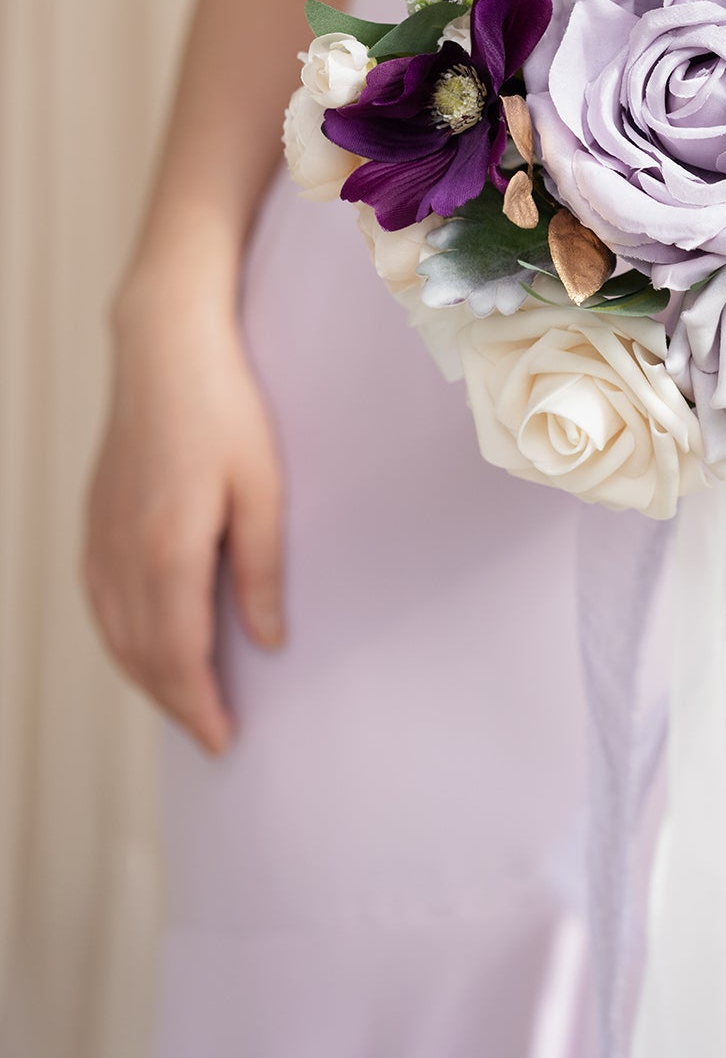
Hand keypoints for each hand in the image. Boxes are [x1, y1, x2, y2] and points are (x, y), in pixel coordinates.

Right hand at [84, 287, 284, 753]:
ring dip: (147, 676)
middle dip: (176, 702)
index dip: (198, 706)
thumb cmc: (227, 407)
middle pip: (143, 655)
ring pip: (115, 632)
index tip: (223, 742)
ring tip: (185, 703)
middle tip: (212, 736)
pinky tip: (142, 647)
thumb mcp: (264, 487)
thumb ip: (262, 570)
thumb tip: (268, 642)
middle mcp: (123, 552)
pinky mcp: (94, 518)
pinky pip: (100, 601)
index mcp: (168, 549)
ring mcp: (101, 534)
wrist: (164, 347)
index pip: (179, 655)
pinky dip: (121, 638)